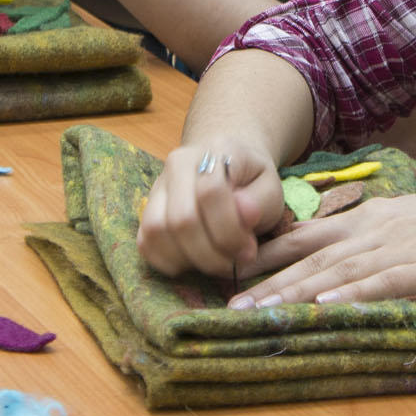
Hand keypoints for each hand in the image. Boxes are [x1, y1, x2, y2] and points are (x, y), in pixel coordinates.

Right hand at [136, 141, 286, 277]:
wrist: (225, 166)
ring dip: (189, 260)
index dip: (230, 231)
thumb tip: (245, 213)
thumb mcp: (270, 187)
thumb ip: (261, 201)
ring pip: (156, 231)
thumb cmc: (250, 180)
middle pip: (181, 219)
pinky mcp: (145, 211)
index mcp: (212, 152)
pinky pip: (144, 242)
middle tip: (233, 263)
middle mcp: (176, 165)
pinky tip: (194, 262)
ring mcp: (156, 187)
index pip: (211, 193)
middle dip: (211, 254)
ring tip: (214, 263)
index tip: (249, 250)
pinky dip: (167, 262)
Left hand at [226, 186, 415, 307]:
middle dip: (266, 282)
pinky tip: (324, 309)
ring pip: (336, 273)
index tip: (228, 271)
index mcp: (368, 220)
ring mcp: (400, 249)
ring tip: (258, 313)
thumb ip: (368, 240)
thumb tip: (330, 264)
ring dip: (294, 294)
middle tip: (225, 306)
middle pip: (310, 258)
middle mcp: (375, 231)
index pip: (305, 236)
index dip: (265, 254)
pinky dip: (351, 296)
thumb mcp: (405, 225)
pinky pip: (382, 284)